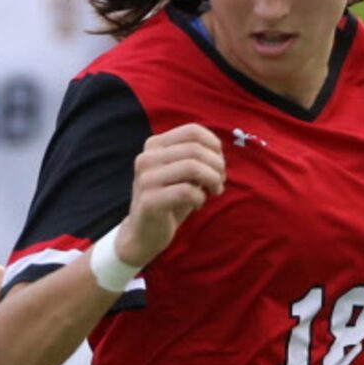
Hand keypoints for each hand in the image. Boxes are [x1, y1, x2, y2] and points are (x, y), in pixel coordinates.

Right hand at [115, 123, 226, 268]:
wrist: (143, 233)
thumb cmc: (169, 200)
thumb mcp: (182, 172)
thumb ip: (196, 157)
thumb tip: (219, 153)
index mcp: (154, 146)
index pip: (192, 131)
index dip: (214, 145)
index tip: (219, 163)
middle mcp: (146, 158)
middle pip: (195, 149)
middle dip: (216, 165)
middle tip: (220, 182)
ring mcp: (145, 179)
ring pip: (192, 167)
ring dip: (212, 180)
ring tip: (214, 191)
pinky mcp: (149, 201)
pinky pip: (186, 191)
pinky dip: (200, 198)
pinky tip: (198, 204)